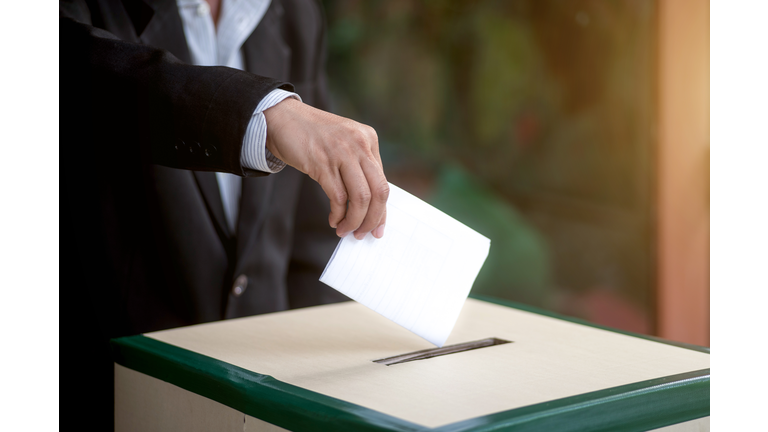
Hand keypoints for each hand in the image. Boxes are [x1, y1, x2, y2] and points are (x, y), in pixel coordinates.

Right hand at [264, 97, 388, 238]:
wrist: (282, 117)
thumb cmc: (312, 136)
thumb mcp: (344, 143)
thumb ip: (358, 166)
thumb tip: (369, 206)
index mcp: (369, 139)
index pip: (383, 182)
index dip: (381, 210)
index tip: (377, 228)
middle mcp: (359, 144)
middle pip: (378, 192)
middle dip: (372, 219)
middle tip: (362, 233)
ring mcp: (341, 152)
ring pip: (360, 198)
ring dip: (354, 221)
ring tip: (345, 230)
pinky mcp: (322, 162)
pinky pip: (338, 197)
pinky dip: (338, 214)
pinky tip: (333, 220)